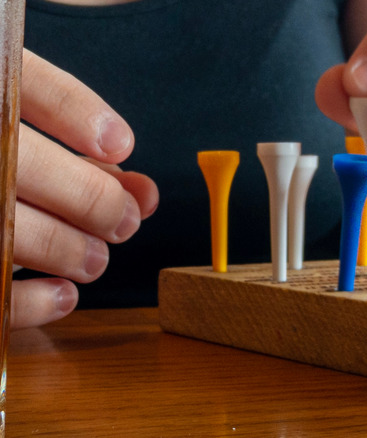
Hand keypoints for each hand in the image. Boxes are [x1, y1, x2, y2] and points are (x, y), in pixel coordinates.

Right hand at [10, 50, 158, 328]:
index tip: (121, 143)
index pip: (18, 78)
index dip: (71, 108)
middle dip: (89, 197)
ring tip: (95, 261)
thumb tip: (144, 194)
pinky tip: (62, 296)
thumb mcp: (20, 145)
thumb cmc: (2, 168)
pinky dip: (27, 300)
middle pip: (19, 161)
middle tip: (124, 224)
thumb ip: (76, 161)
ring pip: (2, 225)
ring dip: (64, 248)